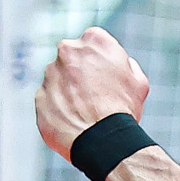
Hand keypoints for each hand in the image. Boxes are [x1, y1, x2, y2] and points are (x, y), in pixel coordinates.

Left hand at [35, 27, 149, 160]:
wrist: (102, 140)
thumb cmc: (124, 110)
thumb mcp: (139, 83)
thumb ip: (126, 65)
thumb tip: (121, 64)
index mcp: (94, 40)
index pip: (95, 42)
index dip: (102, 61)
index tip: (108, 77)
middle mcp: (68, 50)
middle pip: (73, 59)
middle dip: (82, 73)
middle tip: (98, 97)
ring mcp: (50, 73)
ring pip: (59, 79)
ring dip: (70, 92)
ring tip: (87, 115)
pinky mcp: (40, 95)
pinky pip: (50, 101)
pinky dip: (60, 110)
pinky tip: (75, 124)